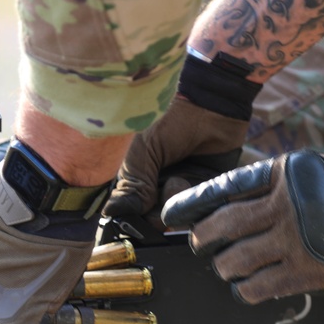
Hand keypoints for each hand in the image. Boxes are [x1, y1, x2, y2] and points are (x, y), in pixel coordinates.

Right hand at [103, 96, 250, 226]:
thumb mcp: (142, 151)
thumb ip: (132, 185)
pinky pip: (201, 209)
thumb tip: (113, 213)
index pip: (131, 212)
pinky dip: (196, 199)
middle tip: (164, 184)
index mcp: (138, 178)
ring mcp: (184, 190)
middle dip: (158, 208)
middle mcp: (159, 187)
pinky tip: (195, 179)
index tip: (137, 214)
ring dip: (177, 200)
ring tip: (181, 177)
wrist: (210, 104)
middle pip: (154, 219)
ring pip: (177, 216)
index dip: (134, 217)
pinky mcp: (208, 191)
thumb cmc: (170, 119)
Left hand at [161, 151, 323, 303]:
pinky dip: (244, 290)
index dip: (191, 203)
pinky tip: (246, 286)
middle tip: (199, 243)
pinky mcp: (306, 273)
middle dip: (201, 239)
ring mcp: (295, 241)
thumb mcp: (313, 169)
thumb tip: (229, 200)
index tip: (170, 214)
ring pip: (234, 261)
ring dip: (224, 266)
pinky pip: (257, 287)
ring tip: (227, 265)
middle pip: (221, 227)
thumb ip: (275, 181)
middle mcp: (285, 206)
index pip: (224, 188)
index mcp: (283, 175)